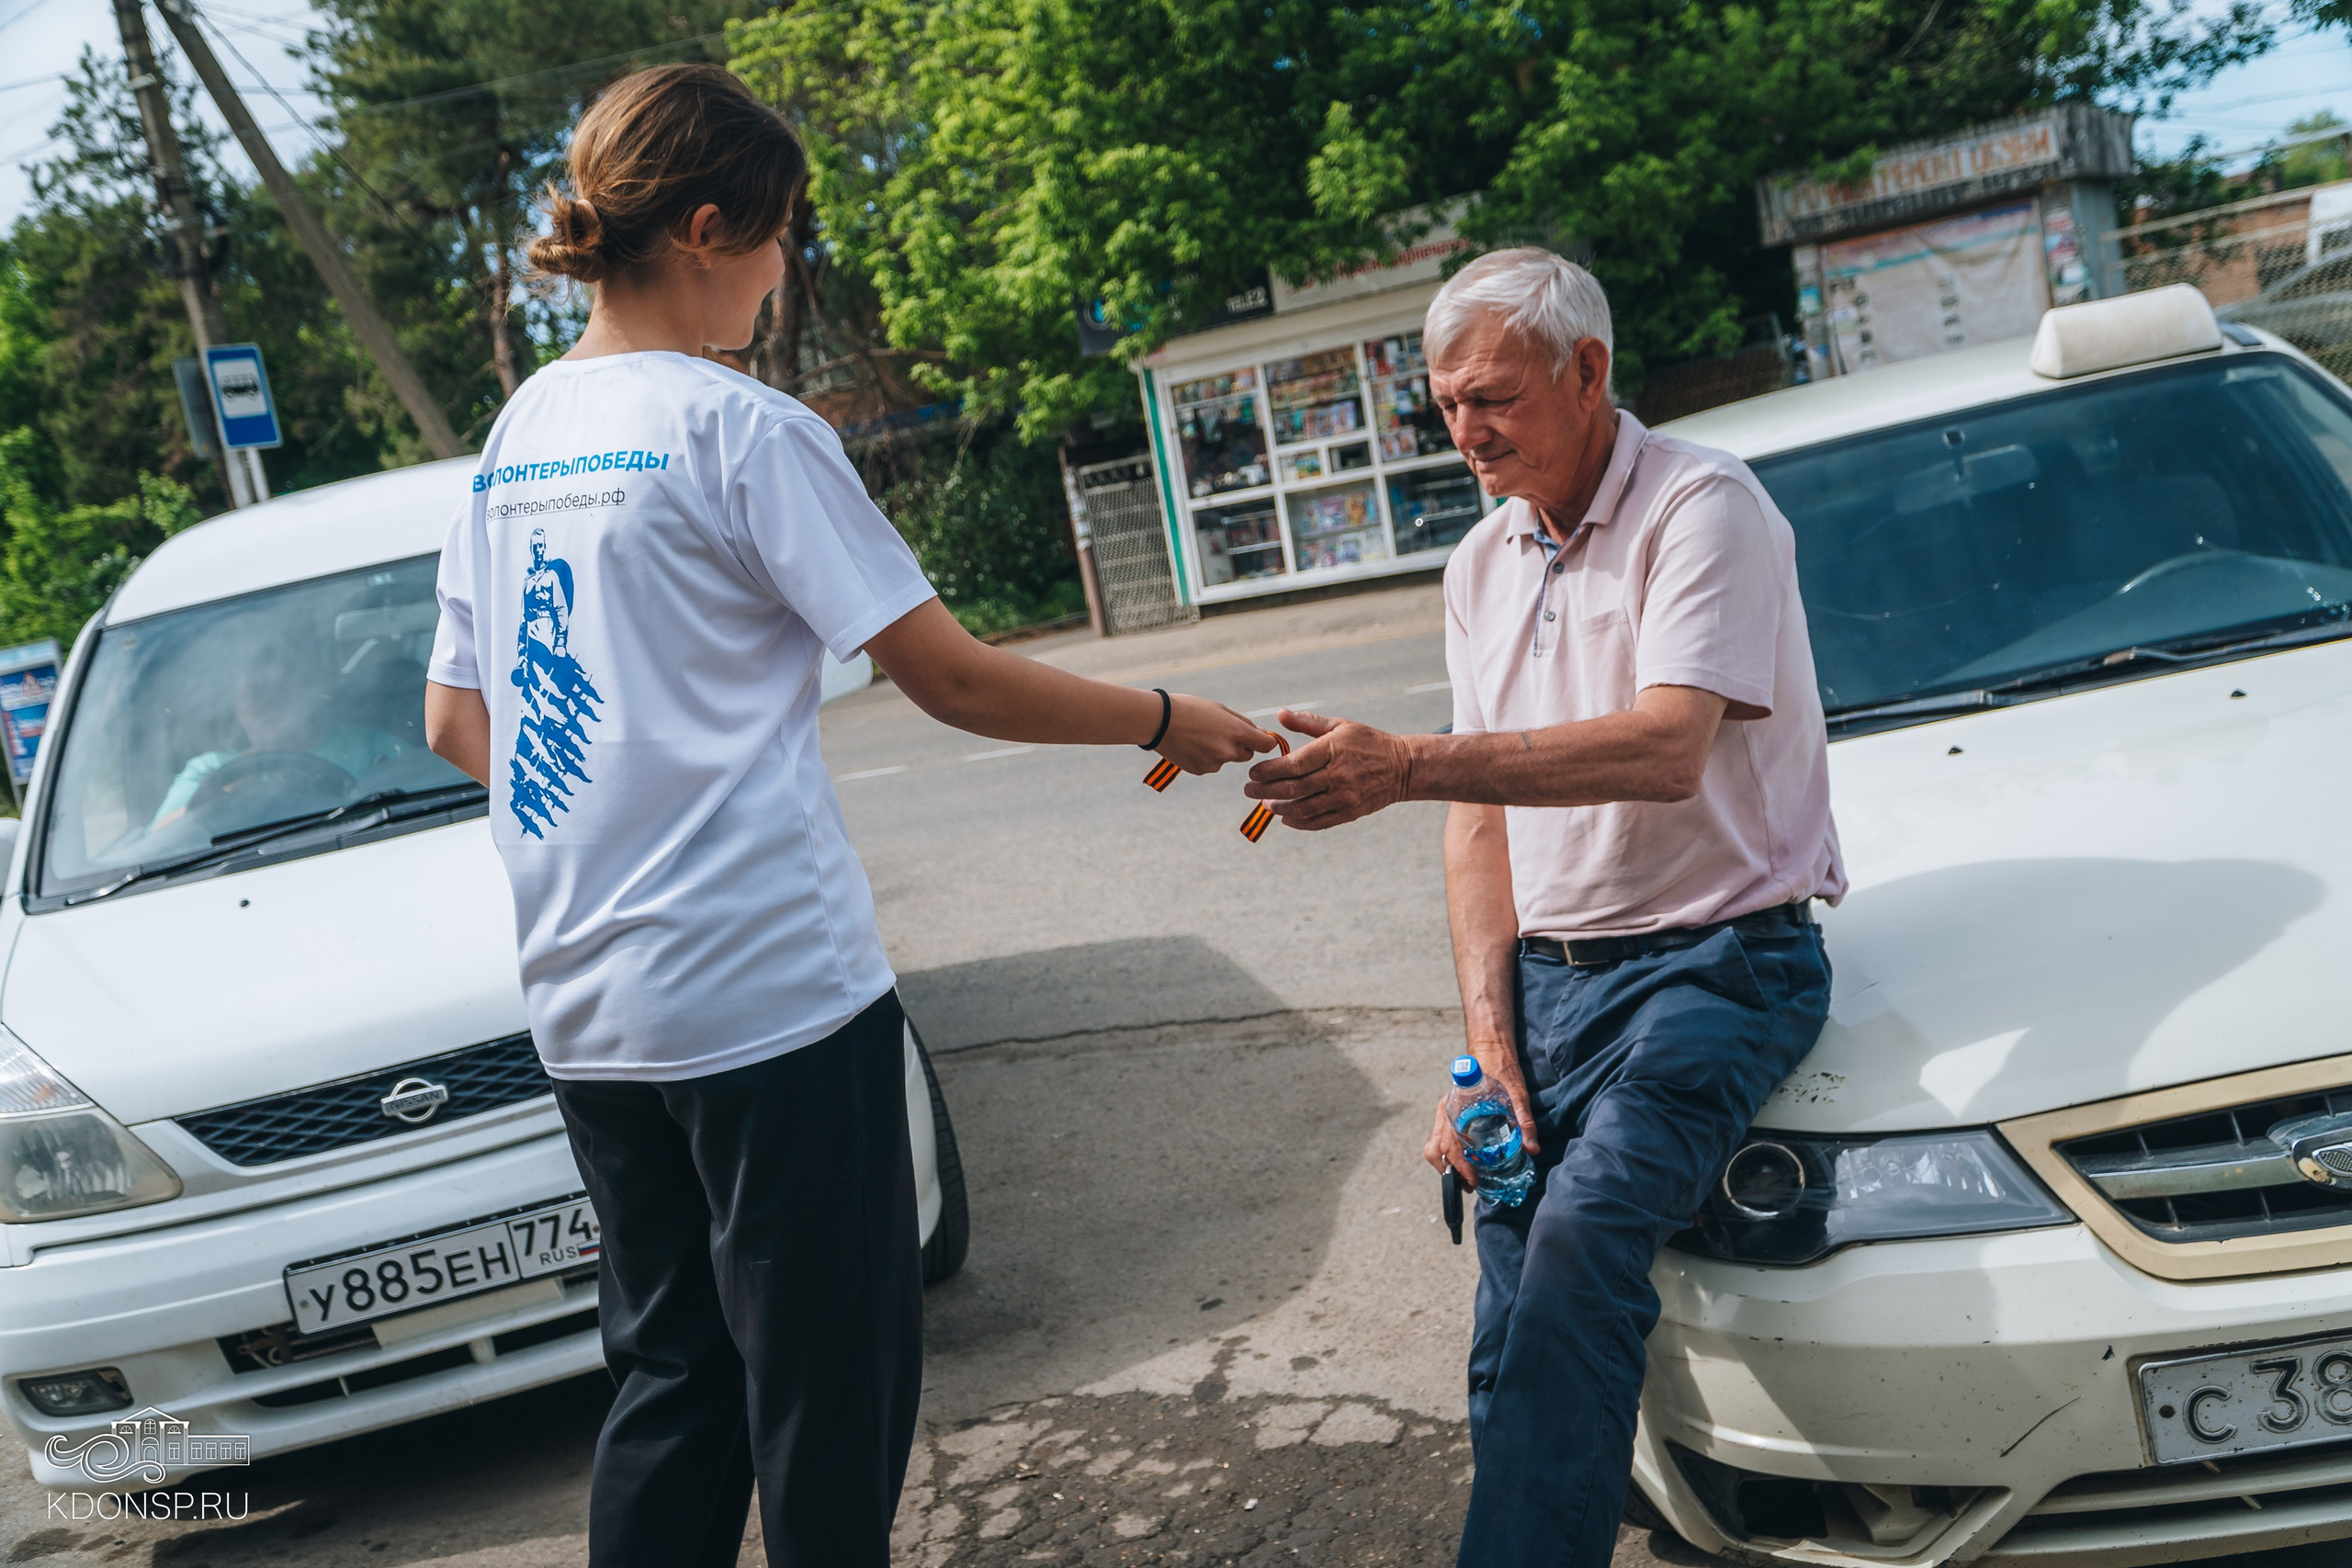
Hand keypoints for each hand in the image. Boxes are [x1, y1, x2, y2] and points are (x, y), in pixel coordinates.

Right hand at [1157, 693, 1277, 774]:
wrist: (1158, 722)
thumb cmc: (1190, 709)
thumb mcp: (1220, 709)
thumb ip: (1243, 723)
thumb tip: (1261, 733)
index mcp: (1237, 733)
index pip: (1266, 745)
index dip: (1264, 741)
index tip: (1258, 737)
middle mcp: (1229, 752)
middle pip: (1247, 754)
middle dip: (1241, 745)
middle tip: (1221, 732)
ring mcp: (1215, 764)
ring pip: (1226, 759)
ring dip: (1220, 751)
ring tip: (1200, 735)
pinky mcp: (1201, 770)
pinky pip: (1210, 764)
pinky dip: (1205, 757)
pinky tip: (1191, 744)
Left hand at [1242, 710, 1412, 829]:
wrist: (1403, 767)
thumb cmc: (1368, 742)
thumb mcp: (1340, 725)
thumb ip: (1307, 723)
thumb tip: (1280, 714)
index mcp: (1332, 750)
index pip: (1293, 764)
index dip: (1268, 771)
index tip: (1253, 773)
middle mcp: (1337, 775)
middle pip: (1293, 789)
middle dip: (1265, 791)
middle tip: (1249, 790)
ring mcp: (1344, 796)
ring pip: (1303, 809)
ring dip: (1278, 808)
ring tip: (1265, 804)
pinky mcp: (1350, 812)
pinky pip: (1318, 822)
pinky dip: (1298, 822)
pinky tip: (1285, 817)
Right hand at [1422, 1037, 1540, 1188]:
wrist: (1490, 1049)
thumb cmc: (1502, 1070)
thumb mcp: (1517, 1094)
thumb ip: (1525, 1121)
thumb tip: (1532, 1149)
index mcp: (1456, 1106)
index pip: (1449, 1143)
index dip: (1459, 1166)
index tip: (1474, 1180)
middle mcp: (1445, 1111)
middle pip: (1435, 1150)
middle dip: (1450, 1173)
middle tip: (1471, 1186)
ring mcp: (1444, 1113)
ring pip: (1433, 1147)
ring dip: (1446, 1167)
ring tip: (1466, 1180)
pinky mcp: (1447, 1115)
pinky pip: (1439, 1140)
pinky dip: (1448, 1157)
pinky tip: (1466, 1163)